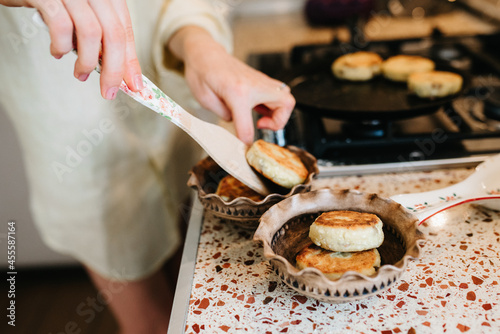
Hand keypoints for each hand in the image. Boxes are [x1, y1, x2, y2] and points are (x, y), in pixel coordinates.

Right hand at [1, 0, 143, 98]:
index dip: (131, 60)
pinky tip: (57, 52)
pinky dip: (61, 46)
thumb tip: (118, 68)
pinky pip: (61, 26)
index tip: (134, 84)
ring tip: (81, 74)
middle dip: (114, 69)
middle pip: (114, 34)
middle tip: (109, 91)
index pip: (125, 29)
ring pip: (91, 33)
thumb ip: (100, 35)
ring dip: (87, 62)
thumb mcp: (83, 13)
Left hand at [168, 26, 294, 144]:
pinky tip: (258, 109)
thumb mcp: (205, 99)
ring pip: (287, 98)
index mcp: (236, 91)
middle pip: (285, 103)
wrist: (205, 53)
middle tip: (261, 125)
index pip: (247, 124)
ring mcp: (260, 80)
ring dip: (279, 113)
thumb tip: (238, 123)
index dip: (246, 140)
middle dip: (279, 121)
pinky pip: (279, 94)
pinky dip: (274, 106)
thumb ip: (223, 114)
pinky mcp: (261, 80)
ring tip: (261, 118)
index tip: (245, 147)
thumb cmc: (202, 72)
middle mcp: (253, 84)